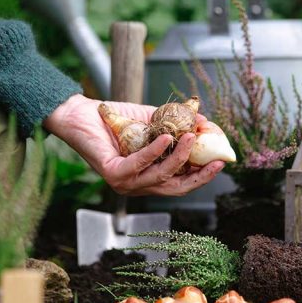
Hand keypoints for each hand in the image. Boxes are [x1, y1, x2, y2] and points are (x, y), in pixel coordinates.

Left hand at [43, 94, 224, 195]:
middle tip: (217, 161)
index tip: (220, 160)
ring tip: (191, 137)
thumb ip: (177, 124)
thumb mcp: (153, 121)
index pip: (181, 182)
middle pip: (176, 187)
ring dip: (180, 158)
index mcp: (149, 176)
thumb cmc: (115, 119)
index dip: (202, 174)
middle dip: (199, 176)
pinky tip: (168, 137)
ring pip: (161, 176)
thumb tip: (205, 123)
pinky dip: (155, 151)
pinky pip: (139, 165)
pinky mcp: (113, 174)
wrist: (80, 114)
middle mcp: (138, 185)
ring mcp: (126, 183)